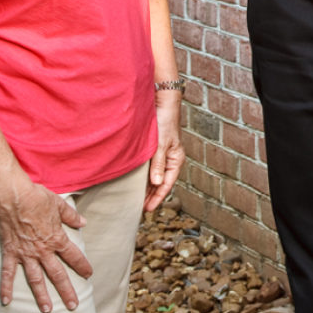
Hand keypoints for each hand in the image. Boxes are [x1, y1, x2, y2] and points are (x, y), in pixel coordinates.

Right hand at [0, 178, 92, 312]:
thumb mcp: (59, 205)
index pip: (73, 255)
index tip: (89, 274)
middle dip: (66, 290)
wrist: (15, 196)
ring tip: (47, 310)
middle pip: (57, 274)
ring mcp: (26, 253)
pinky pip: (8, 273)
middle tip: (74, 305)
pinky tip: (6, 301)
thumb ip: (71, 216)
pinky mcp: (10, 252)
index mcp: (56, 238)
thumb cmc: (38, 198)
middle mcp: (42, 250)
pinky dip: (6, 287)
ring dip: (41, 295)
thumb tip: (83, 222)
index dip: (82, 265)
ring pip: (35, 279)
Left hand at [144, 95, 184, 211]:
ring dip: (147, 187)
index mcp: (176, 159)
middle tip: (139, 209)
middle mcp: (170, 159)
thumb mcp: (161, 144)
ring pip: (155, 176)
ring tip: (137, 199)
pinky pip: (150, 167)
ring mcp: (163, 154)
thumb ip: (158, 164)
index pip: (167, 184)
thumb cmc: (165, 122)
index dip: (157, 197)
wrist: (163, 103)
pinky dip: (144, 176)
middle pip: (161, 182)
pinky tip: (136, 182)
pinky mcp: (155, 149)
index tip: (147, 209)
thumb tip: (157, 183)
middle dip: (152, 195)